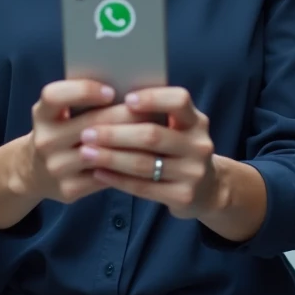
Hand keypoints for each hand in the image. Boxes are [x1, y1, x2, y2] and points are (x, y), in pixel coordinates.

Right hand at [16, 80, 145, 205]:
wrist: (35, 172)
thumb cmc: (60, 131)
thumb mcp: (58, 112)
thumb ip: (81, 100)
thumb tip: (127, 86)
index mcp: (42, 114)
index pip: (55, 96)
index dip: (83, 91)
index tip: (111, 91)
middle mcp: (45, 140)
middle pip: (89, 125)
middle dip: (124, 115)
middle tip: (151, 108)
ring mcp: (55, 167)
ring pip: (100, 153)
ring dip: (130, 142)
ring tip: (153, 132)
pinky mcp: (68, 189)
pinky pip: (105, 176)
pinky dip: (126, 166)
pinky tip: (143, 157)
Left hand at [81, 87, 219, 219]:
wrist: (208, 189)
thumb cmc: (179, 150)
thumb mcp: (179, 129)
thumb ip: (155, 115)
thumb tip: (108, 100)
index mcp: (196, 121)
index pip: (179, 101)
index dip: (152, 98)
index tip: (125, 99)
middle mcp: (199, 145)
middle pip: (152, 135)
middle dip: (115, 133)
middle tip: (87, 132)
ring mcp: (193, 172)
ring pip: (144, 163)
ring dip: (110, 158)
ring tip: (86, 152)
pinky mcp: (184, 196)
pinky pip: (143, 187)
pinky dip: (117, 179)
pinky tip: (98, 172)